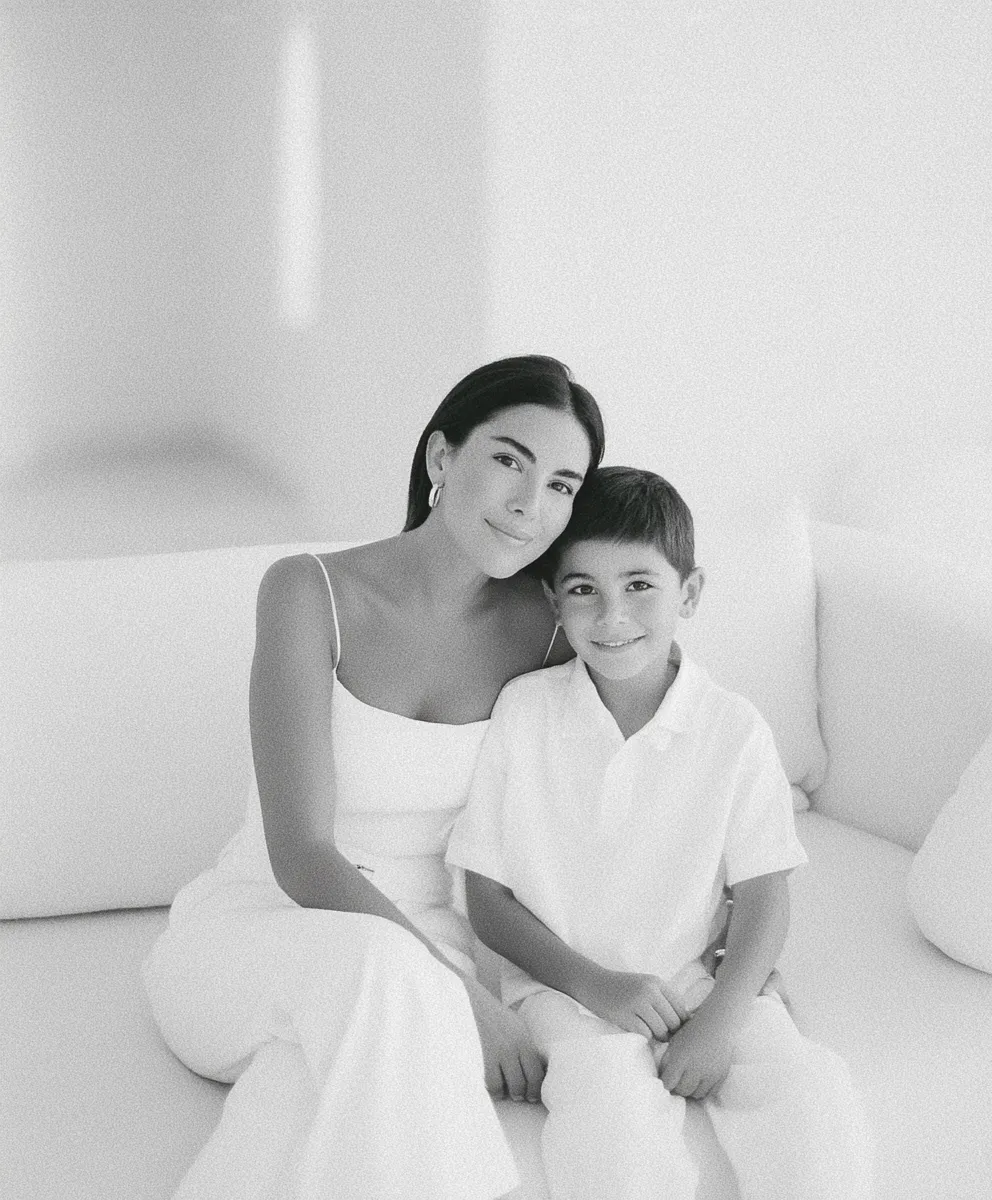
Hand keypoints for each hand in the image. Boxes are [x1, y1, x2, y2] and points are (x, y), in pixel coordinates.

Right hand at [462, 976, 544, 1102]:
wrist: (470, 1002)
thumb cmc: (493, 1016)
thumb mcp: (515, 1025)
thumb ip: (525, 1045)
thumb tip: (535, 1070)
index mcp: (524, 1038)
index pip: (537, 1072)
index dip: (536, 1089)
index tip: (532, 1095)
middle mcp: (515, 1046)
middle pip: (526, 1082)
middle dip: (523, 1094)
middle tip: (519, 1096)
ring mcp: (499, 1053)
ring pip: (511, 1087)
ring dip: (508, 1093)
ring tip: (505, 1092)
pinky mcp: (484, 1058)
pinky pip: (493, 1084)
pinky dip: (494, 1090)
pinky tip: (492, 1086)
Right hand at [580, 968, 687, 1041]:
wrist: (594, 983)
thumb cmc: (623, 988)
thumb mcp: (646, 985)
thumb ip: (664, 999)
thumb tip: (687, 1022)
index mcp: (657, 983)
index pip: (681, 1009)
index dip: (680, 1023)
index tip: (673, 1029)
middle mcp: (649, 991)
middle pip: (673, 1022)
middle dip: (670, 1032)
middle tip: (661, 1034)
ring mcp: (637, 1002)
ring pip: (661, 1030)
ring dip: (657, 1037)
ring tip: (649, 1032)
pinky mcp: (625, 1015)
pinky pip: (645, 1034)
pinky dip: (644, 1037)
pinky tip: (637, 1031)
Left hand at [658, 1000, 740, 1099]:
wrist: (718, 1024)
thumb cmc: (693, 1031)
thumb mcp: (675, 1042)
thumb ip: (668, 1060)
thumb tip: (664, 1078)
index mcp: (680, 1057)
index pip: (668, 1083)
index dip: (665, 1083)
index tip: (666, 1081)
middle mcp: (695, 1068)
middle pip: (682, 1091)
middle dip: (677, 1088)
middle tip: (676, 1083)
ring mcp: (710, 1074)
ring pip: (696, 1094)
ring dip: (691, 1091)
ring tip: (688, 1082)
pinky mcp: (721, 1076)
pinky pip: (710, 1093)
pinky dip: (703, 1090)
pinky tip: (700, 1082)